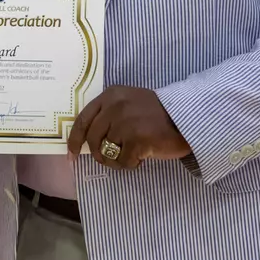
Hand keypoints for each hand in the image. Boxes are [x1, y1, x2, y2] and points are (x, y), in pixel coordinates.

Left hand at [68, 86, 190, 169]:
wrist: (187, 119)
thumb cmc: (158, 115)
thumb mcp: (129, 104)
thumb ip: (109, 115)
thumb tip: (87, 141)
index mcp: (111, 95)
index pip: (83, 120)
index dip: (75, 140)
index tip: (71, 154)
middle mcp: (115, 106)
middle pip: (93, 140)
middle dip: (99, 154)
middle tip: (111, 159)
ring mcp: (125, 123)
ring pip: (106, 153)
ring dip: (118, 159)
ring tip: (134, 154)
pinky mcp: (136, 140)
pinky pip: (122, 162)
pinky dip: (132, 164)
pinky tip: (143, 157)